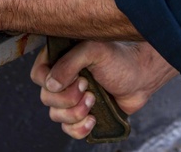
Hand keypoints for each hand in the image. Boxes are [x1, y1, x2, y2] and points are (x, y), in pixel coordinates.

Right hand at [31, 40, 177, 139]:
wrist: (142, 78)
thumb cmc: (121, 59)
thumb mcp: (95, 50)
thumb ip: (70, 63)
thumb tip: (51, 84)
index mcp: (62, 58)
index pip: (38, 75)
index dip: (51, 81)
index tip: (77, 77)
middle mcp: (63, 78)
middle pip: (46, 98)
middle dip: (68, 98)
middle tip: (88, 87)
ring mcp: (72, 97)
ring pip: (56, 116)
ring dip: (75, 112)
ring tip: (94, 100)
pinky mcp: (82, 114)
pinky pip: (68, 129)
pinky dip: (79, 129)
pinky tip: (93, 120)